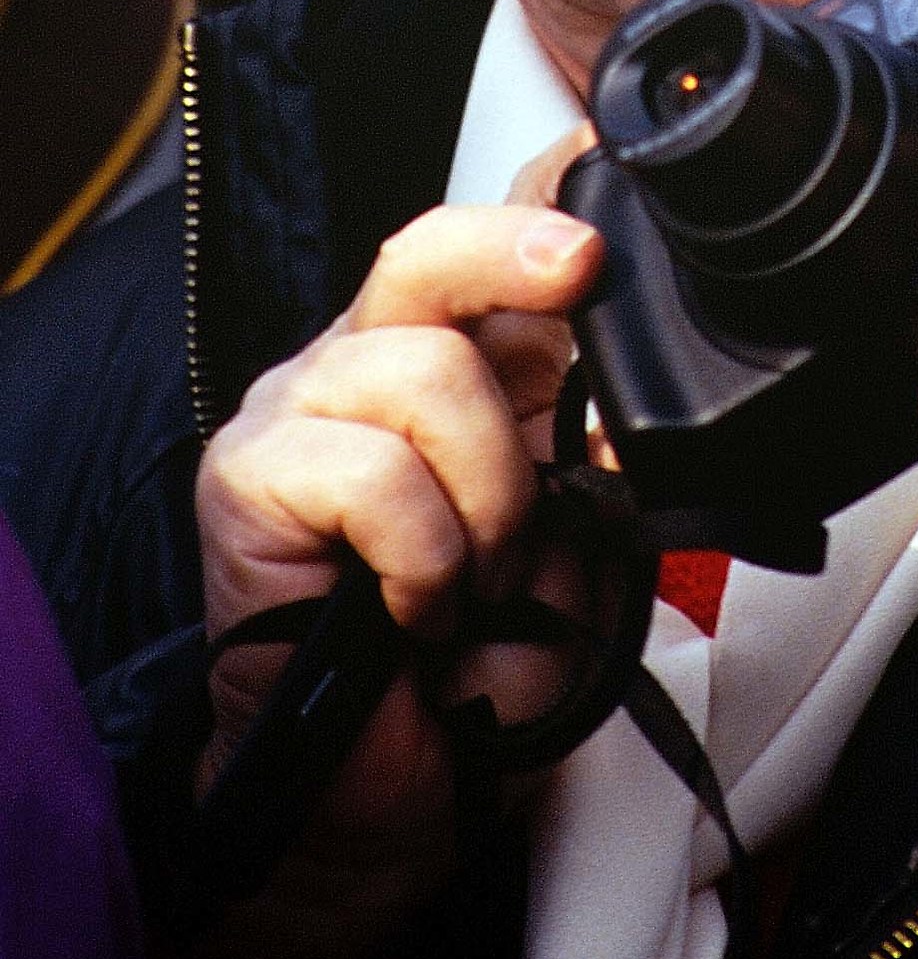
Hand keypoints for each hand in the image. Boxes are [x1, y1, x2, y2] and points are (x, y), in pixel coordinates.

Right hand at [196, 143, 600, 953]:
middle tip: (581, 268)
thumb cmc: (480, 655)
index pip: (487, 243)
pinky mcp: (247, 477)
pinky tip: (419, 607)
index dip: (547, 198)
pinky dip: (426, 554)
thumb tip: (629, 392)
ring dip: (490, 491)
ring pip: (428, 371)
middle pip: (429, 251)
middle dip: (515, 249)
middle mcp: (369, 359)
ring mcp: (299, 408)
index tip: (605, 173)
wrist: (394, 785)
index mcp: (455, 354)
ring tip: (481, 571)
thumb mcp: (575, 532)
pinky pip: (374, 473)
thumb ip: (594, 446)